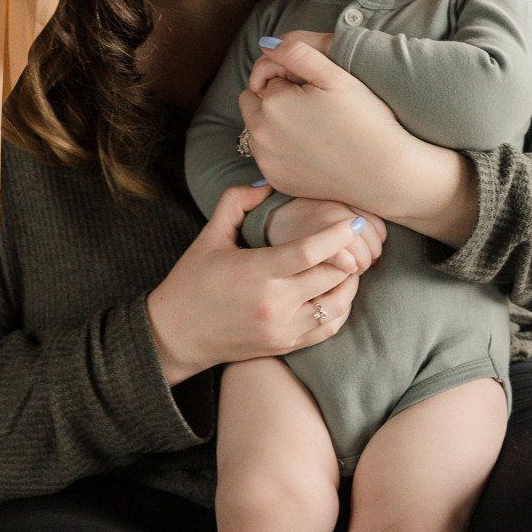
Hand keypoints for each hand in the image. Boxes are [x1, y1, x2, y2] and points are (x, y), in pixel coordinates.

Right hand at [146, 183, 367, 382]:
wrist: (175, 336)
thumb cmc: (192, 282)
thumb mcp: (209, 236)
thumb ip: (237, 202)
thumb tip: (267, 185)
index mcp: (257, 272)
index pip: (311, 251)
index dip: (339, 234)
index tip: (356, 221)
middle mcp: (274, 304)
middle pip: (332, 276)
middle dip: (349, 255)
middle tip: (356, 238)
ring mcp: (282, 329)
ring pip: (337, 305)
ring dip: (349, 282)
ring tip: (349, 263)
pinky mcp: (285, 346)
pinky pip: (328, 328)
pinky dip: (340, 308)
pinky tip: (337, 291)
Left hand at [238, 39, 461, 226]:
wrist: (383, 173)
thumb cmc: (364, 120)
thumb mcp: (335, 75)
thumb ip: (296, 52)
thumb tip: (266, 46)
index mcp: (273, 102)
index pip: (267, 78)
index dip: (290, 79)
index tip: (315, 90)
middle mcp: (260, 134)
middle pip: (253, 103)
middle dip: (273, 100)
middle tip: (311, 107)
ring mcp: (266, 160)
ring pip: (257, 130)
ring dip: (274, 125)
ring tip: (312, 129)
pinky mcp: (275, 179)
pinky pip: (268, 155)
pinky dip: (281, 150)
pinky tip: (311, 150)